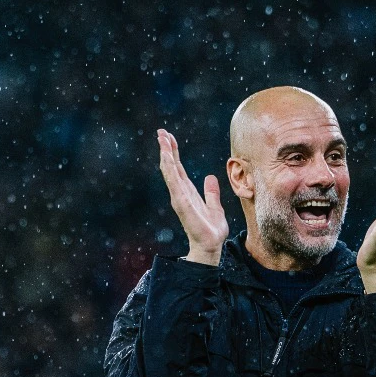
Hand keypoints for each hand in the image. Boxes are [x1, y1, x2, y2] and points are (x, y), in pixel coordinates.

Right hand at [157, 129, 227, 264]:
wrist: (211, 245)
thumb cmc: (212, 230)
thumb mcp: (215, 206)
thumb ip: (211, 192)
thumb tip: (210, 178)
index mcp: (187, 192)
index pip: (178, 168)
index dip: (174, 152)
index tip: (168, 137)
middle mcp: (180, 193)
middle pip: (172, 166)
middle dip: (166, 148)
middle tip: (160, 131)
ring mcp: (179, 197)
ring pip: (170, 171)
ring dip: (166, 154)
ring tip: (162, 139)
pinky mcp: (181, 202)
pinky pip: (174, 182)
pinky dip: (170, 169)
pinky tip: (167, 157)